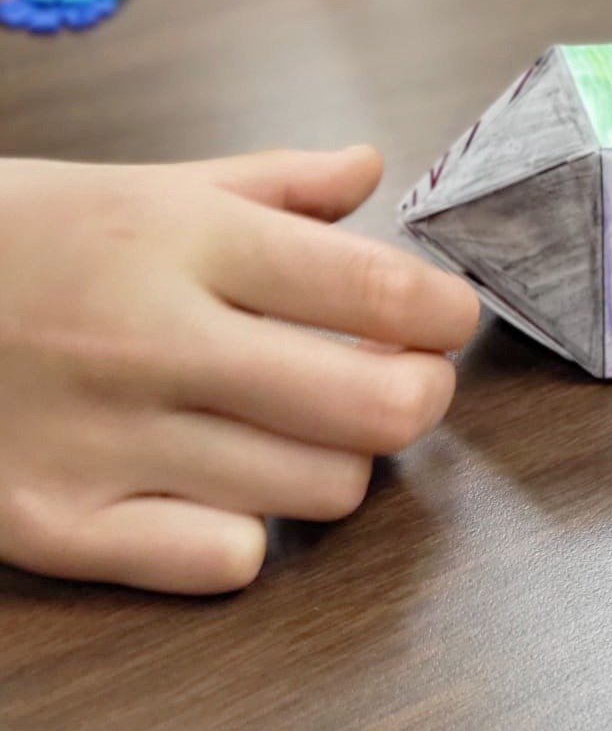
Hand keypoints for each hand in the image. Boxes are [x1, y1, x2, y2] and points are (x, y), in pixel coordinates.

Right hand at [0, 148, 478, 594]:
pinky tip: (221, 492)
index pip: (371, 286)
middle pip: (374, 406)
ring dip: (339, 460)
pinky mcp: (60, 523)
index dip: (441, 312)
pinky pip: (224, 561)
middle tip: (402, 382)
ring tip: (305, 429)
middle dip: (419, 397)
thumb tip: (370, 169)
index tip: (448, 318)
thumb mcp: (139, 185)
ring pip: (319, 488)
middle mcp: (154, 340)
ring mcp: (107, 440)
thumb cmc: (16, 239)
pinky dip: (247, 533)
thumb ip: (269, 181)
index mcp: (183, 241)